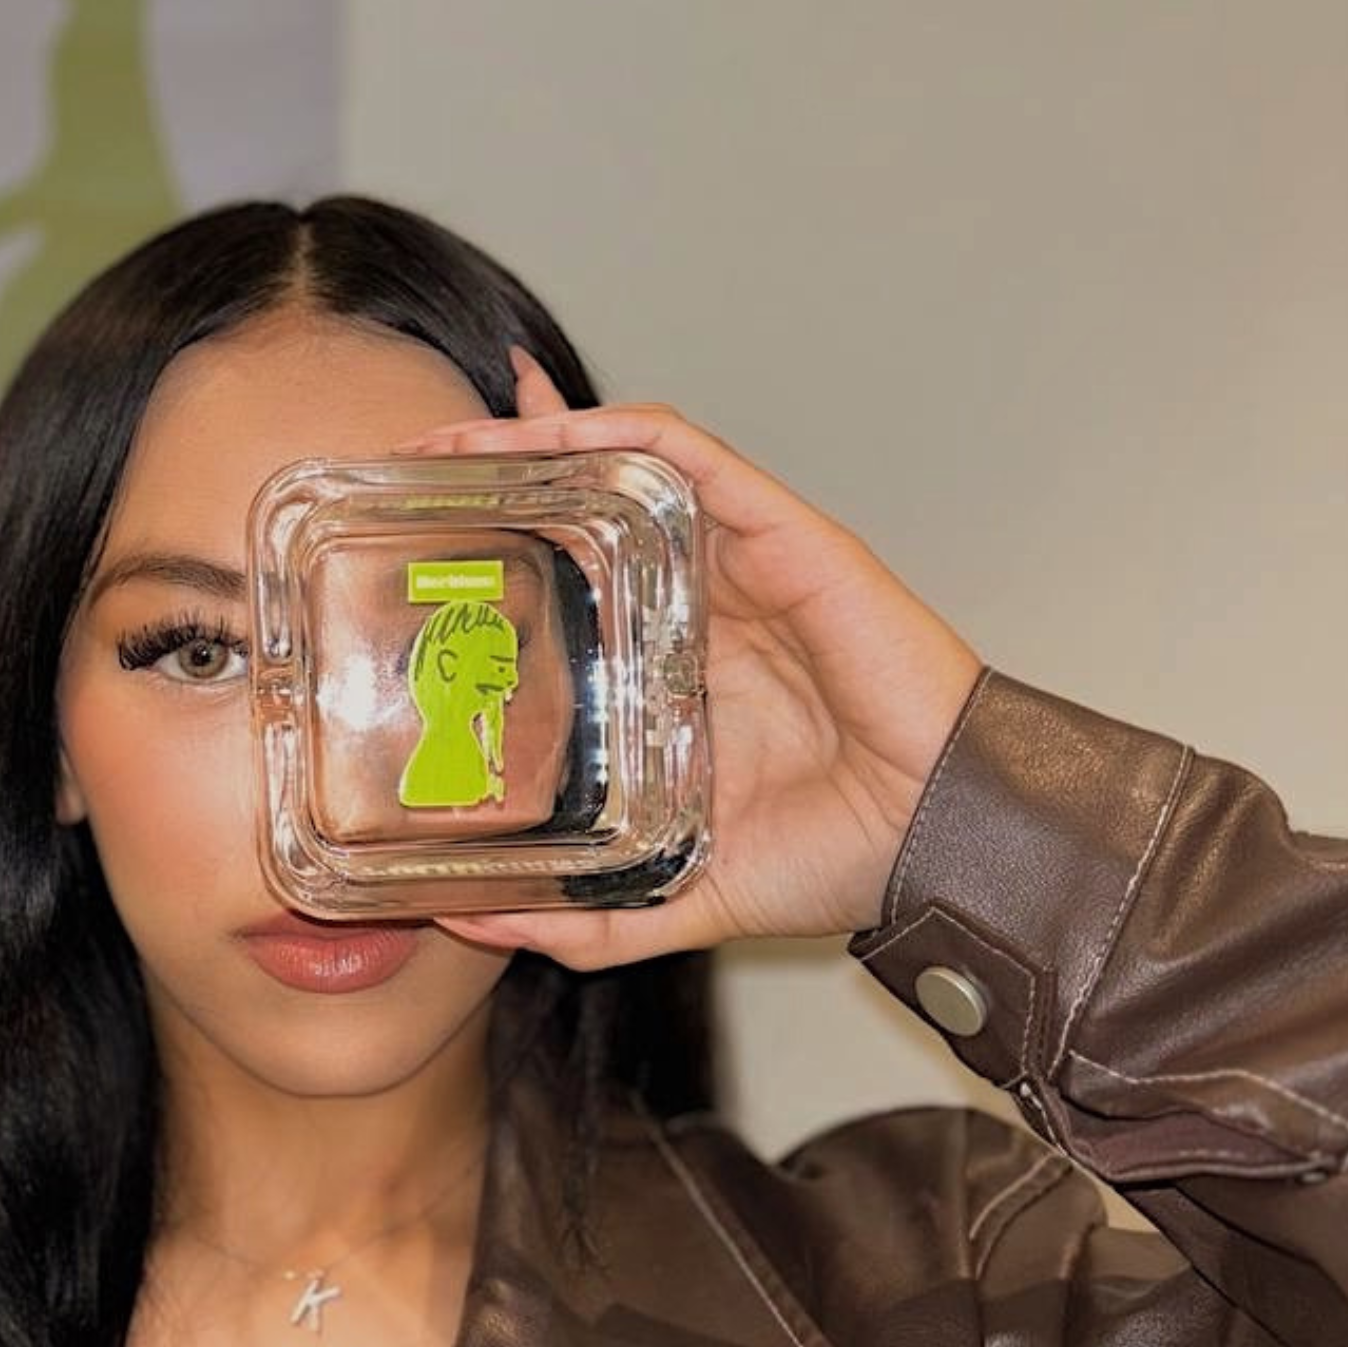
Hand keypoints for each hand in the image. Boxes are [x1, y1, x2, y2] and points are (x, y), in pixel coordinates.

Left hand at [399, 349, 982, 966]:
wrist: (934, 846)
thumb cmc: (830, 863)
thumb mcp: (670, 899)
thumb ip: (577, 918)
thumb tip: (463, 919)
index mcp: (669, 672)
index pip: (575, 586)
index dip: (502, 556)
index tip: (419, 546)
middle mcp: (698, 605)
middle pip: (590, 510)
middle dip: (499, 476)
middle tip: (413, 468)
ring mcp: (739, 564)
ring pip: (628, 468)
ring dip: (538, 440)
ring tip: (455, 441)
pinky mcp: (782, 534)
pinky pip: (692, 458)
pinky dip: (620, 433)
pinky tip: (551, 427)